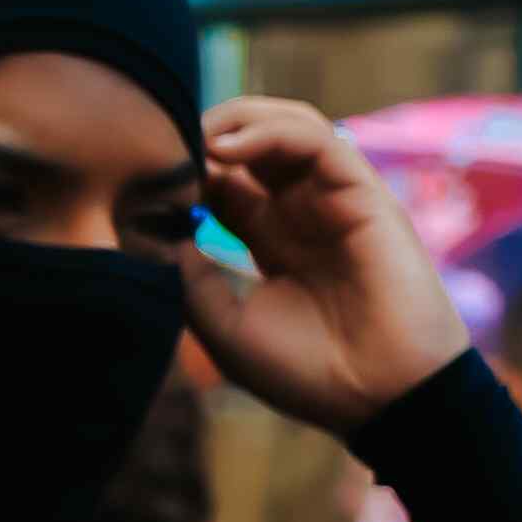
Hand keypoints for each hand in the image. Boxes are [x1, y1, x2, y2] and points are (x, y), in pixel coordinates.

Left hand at [185, 96, 469, 440]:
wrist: (380, 400)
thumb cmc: (309, 374)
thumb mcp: (226, 328)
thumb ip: (191, 277)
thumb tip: (157, 229)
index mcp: (272, 239)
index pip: (225, 181)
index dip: (185, 170)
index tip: (142, 179)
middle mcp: (303, 212)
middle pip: (253, 144)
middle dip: (205, 134)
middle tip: (160, 142)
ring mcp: (334, 199)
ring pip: (286, 127)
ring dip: (235, 120)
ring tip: (191, 135)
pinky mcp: (365, 193)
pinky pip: (317, 139)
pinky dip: (270, 131)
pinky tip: (226, 148)